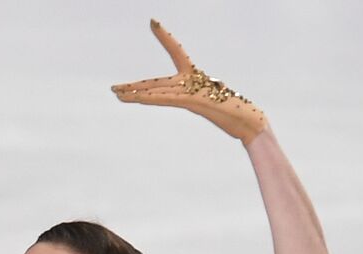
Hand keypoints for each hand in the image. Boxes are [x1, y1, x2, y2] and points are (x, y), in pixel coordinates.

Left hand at [110, 19, 266, 144]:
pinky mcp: (194, 100)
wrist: (249, 122)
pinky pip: (167, 98)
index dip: (166, 36)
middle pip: (156, 82)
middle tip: (113, 89)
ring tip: (116, 95)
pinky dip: (150, 97)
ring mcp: (193, 90)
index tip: (153, 21)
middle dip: (134, 87)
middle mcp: (192, 80)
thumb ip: (199, 99)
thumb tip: (195, 98)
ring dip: (135, 94)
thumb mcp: (211, 104)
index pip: (177, 51)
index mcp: (197, 77)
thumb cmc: (233, 114)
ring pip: (157, 90)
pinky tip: (135, 99)